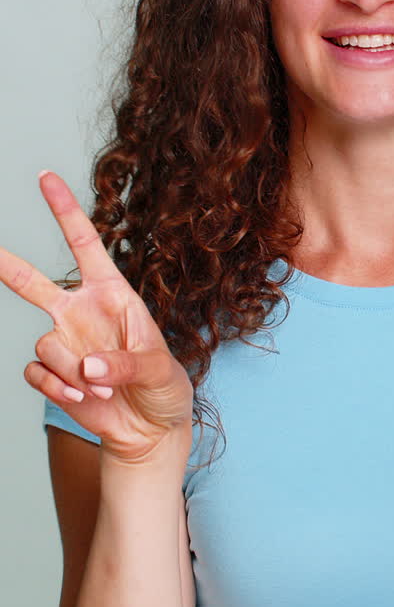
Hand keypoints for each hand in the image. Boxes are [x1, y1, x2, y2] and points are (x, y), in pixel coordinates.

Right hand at [0, 171, 192, 461]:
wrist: (152, 429)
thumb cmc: (165, 388)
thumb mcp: (159, 369)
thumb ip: (126, 362)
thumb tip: (88, 366)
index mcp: (112, 295)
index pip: (84, 245)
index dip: (65, 211)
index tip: (46, 177)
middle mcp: (81, 313)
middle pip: (32, 282)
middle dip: (7, 266)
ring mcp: (65, 343)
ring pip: (45, 345)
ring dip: (72, 371)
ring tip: (102, 389)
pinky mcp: (54, 375)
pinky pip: (37, 374)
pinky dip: (59, 390)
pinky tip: (82, 400)